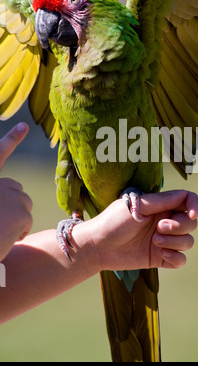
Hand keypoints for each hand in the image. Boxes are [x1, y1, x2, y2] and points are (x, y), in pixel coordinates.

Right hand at [0, 123, 32, 260]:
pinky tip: (3, 238)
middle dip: (11, 203)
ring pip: (25, 204)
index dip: (11, 140)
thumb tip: (10, 207)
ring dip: (15, 218)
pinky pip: (27, 222)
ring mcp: (10, 195)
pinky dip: (18, 233)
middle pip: (15, 188)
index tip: (24, 126)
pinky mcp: (22, 211)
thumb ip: (0, 197)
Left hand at [74, 190, 197, 270]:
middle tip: (159, 228)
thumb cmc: (114, 221)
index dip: (196, 206)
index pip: (189, 201)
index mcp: (161, 206)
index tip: (192, 214)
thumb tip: (184, 195)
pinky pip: (181, 260)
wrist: (98, 246)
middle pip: (191, 223)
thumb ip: (162, 201)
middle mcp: (165, 222)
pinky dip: (176, 258)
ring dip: (175, 242)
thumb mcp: (138, 206)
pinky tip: (162, 255)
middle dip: (179, 226)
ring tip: (154, 242)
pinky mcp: (160, 258)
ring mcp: (164, 241)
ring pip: (188, 242)